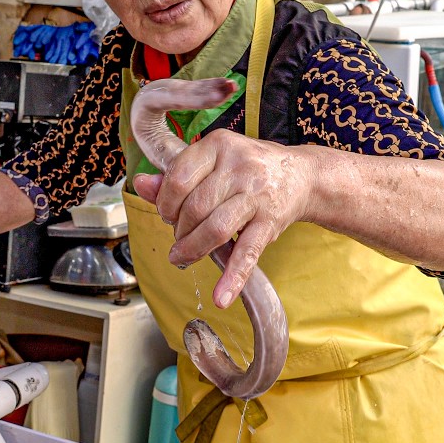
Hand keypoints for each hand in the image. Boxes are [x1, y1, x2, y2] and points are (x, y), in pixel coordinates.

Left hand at [133, 129, 316, 308]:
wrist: (302, 176)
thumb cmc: (248, 168)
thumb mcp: (213, 162)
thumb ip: (176, 174)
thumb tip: (141, 183)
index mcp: (218, 145)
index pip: (179, 177)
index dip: (165, 203)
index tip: (167, 215)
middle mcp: (239, 166)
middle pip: (195, 206)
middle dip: (179, 229)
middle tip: (178, 238)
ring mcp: (257, 194)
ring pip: (216, 228)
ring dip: (194, 249)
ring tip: (183, 258)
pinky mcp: (271, 221)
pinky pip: (248, 252)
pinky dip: (233, 278)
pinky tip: (221, 297)